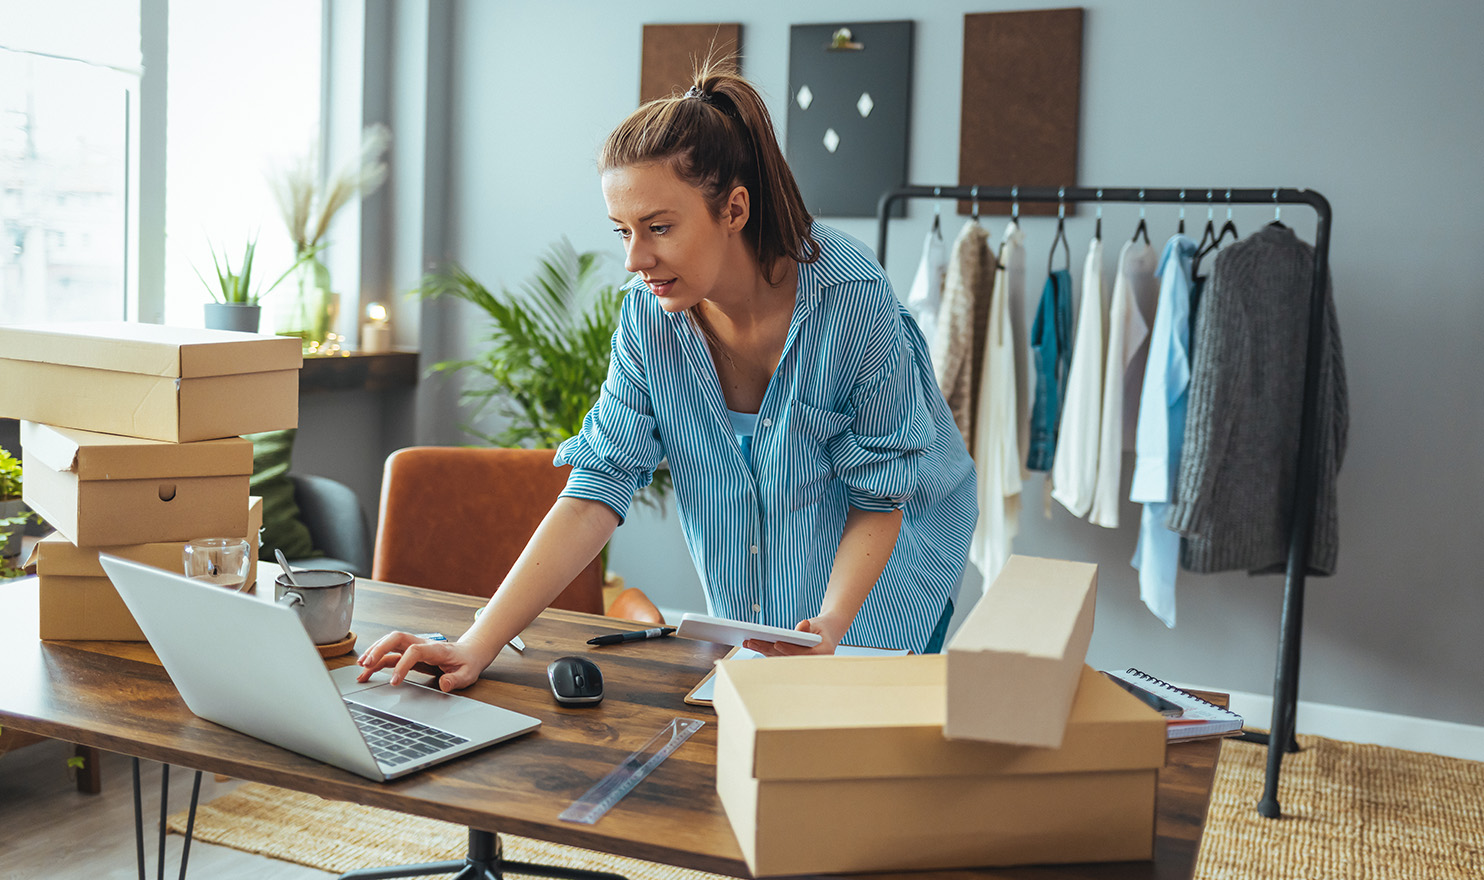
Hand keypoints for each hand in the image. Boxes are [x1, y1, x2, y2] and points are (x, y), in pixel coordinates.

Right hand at [356, 631, 492, 691]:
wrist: (470, 652)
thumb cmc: (468, 662)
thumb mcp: (468, 674)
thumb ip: (456, 679)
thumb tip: (444, 684)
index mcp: (436, 649)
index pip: (414, 650)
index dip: (402, 664)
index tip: (394, 682)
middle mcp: (422, 644)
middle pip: (397, 638)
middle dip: (379, 649)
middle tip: (366, 665)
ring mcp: (414, 647)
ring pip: (390, 643)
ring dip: (374, 652)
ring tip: (361, 668)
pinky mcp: (410, 654)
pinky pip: (390, 654)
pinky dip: (377, 660)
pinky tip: (366, 671)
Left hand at [743, 617, 841, 656]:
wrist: (827, 633)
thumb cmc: (821, 628)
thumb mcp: (817, 625)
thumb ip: (809, 627)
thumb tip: (802, 625)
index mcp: (822, 654)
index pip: (803, 653)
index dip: (789, 648)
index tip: (777, 643)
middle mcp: (810, 663)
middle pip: (786, 656)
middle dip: (768, 648)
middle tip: (753, 641)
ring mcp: (799, 665)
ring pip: (778, 658)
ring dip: (762, 650)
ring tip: (748, 642)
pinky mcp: (790, 662)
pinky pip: (776, 657)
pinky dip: (764, 650)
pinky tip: (752, 644)